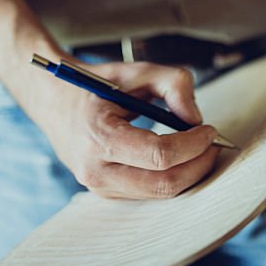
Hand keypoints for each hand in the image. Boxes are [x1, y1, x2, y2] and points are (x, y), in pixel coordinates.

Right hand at [32, 59, 219, 198]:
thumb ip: (171, 84)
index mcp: (99, 136)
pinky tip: (180, 158)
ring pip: (158, 194)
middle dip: (197, 165)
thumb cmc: (95, 83)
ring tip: (199, 148)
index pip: (158, 155)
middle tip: (213, 144)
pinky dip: (170, 177)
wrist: (52, 99)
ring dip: (187, 174)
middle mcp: (95, 170)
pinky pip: (147, 193)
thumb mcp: (133, 71)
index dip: (192, 145)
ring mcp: (98, 187)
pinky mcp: (104, 193)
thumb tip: (196, 118)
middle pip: (162, 184)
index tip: (210, 129)